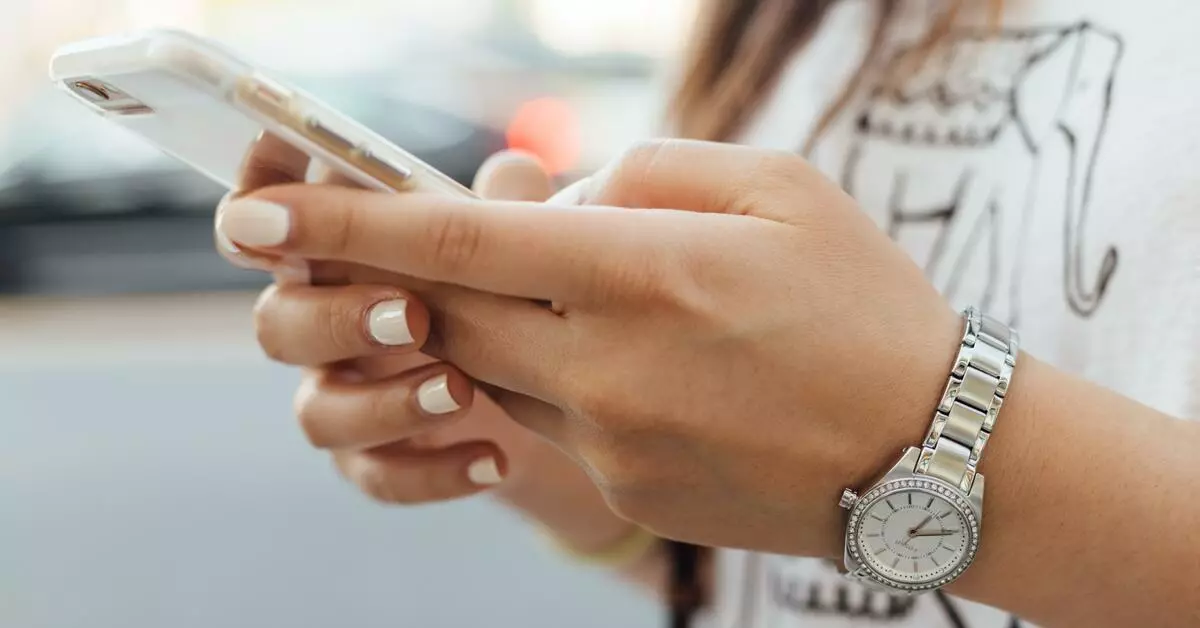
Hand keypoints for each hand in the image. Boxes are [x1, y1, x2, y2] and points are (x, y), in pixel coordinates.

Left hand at [216, 139, 963, 557]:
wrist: (933, 455)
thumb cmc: (866, 302)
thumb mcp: (778, 187)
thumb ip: (646, 171)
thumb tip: (553, 196)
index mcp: (645, 271)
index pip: (458, 241)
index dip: (346, 224)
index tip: (257, 216)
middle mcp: (608, 364)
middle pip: (448, 312)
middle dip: (403, 274)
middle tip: (392, 244)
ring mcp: (611, 441)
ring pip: (491, 369)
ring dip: (496, 324)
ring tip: (583, 296)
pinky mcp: (624, 490)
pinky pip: (549, 421)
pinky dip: (556, 376)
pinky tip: (638, 363)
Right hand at [217, 141, 637, 552]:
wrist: (557, 397)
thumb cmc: (517, 290)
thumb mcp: (522, 244)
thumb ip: (509, 207)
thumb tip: (514, 171)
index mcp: (340, 251)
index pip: (268, 219)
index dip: (257, 198)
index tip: (272, 198)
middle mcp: (325, 322)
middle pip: (278, 323)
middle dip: (336, 319)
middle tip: (410, 316)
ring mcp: (345, 395)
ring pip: (318, 412)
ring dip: (384, 403)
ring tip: (462, 391)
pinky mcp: (377, 458)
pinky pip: (376, 475)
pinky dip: (431, 472)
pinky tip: (494, 459)